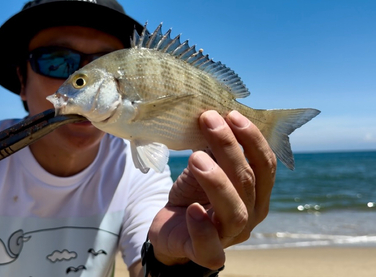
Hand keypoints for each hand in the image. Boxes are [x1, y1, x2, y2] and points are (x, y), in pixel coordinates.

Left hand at [148, 110, 275, 269]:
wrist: (169, 229)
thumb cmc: (192, 194)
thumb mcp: (204, 168)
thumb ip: (214, 150)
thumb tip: (213, 114)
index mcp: (256, 193)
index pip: (265, 165)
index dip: (252, 139)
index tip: (232, 114)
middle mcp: (250, 215)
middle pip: (248, 181)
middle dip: (229, 148)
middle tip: (209, 121)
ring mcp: (230, 237)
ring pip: (235, 211)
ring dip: (217, 181)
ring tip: (195, 158)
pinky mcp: (206, 253)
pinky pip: (211, 248)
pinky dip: (203, 228)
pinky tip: (191, 208)